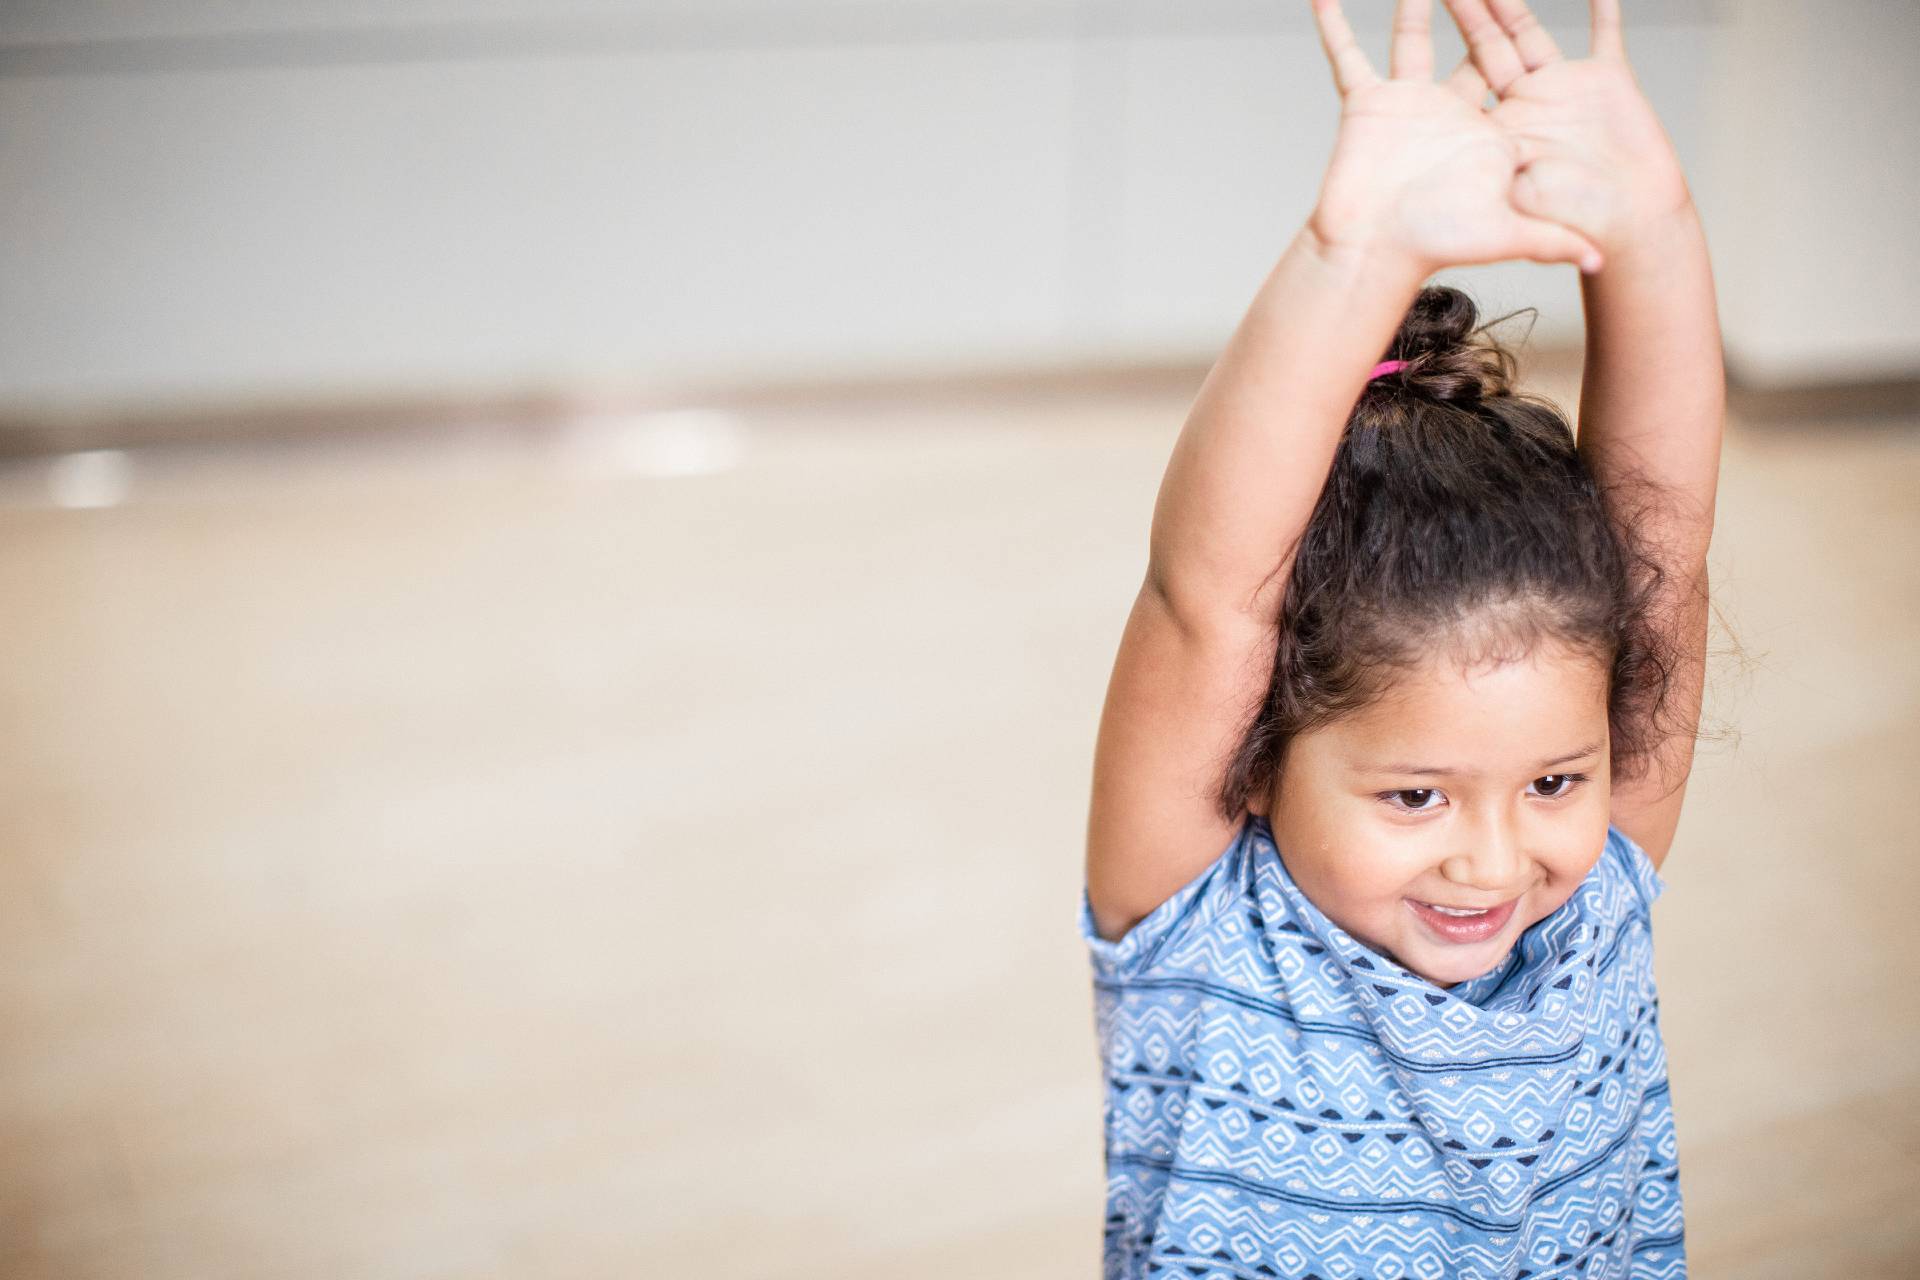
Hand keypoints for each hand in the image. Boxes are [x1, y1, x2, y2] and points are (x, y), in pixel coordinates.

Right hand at [1307, 0, 1602, 275]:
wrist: (1372, 252)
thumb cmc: (1434, 245)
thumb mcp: (1510, 234)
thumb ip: (1554, 242)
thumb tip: (1600, 263)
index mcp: (1486, 130)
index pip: (1512, 69)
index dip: (1519, 30)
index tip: (1519, 0)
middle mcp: (1448, 112)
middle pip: (1470, 42)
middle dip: (1476, 6)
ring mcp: (1406, 105)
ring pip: (1412, 37)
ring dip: (1416, 3)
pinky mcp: (1366, 106)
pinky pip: (1347, 57)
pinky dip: (1334, 27)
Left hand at [1441, 0, 1692, 257]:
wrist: (1635, 224)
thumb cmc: (1576, 222)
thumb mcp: (1522, 202)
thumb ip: (1495, 178)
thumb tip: (1454, 165)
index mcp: (1497, 130)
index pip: (1462, 81)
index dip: (1441, 54)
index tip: (1419, 18)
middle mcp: (1525, 104)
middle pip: (1486, 47)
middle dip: (1467, 13)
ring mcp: (1563, 90)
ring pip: (1528, 33)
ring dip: (1509, 3)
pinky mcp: (1607, 82)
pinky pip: (1604, 34)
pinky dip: (1602, 8)